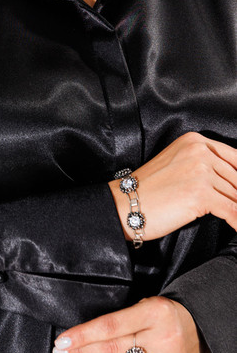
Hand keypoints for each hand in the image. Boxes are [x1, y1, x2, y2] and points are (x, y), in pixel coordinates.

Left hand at [53, 296, 208, 352]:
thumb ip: (122, 320)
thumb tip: (85, 337)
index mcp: (154, 311)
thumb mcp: (146, 304)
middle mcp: (163, 337)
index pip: (109, 325)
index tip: (62, 340)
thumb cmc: (165, 314)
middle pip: (113, 349)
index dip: (83, 334)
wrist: (202, 326)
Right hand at [109, 132, 236, 241]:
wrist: (125, 204)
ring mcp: (200, 172)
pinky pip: (233, 212)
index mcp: (194, 141)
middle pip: (236, 178)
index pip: (234, 157)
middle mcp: (199, 151)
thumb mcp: (178, 163)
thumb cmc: (149, 189)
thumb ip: (204, 164)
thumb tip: (233, 183)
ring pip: (235, 196)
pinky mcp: (200, 195)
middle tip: (236, 207)